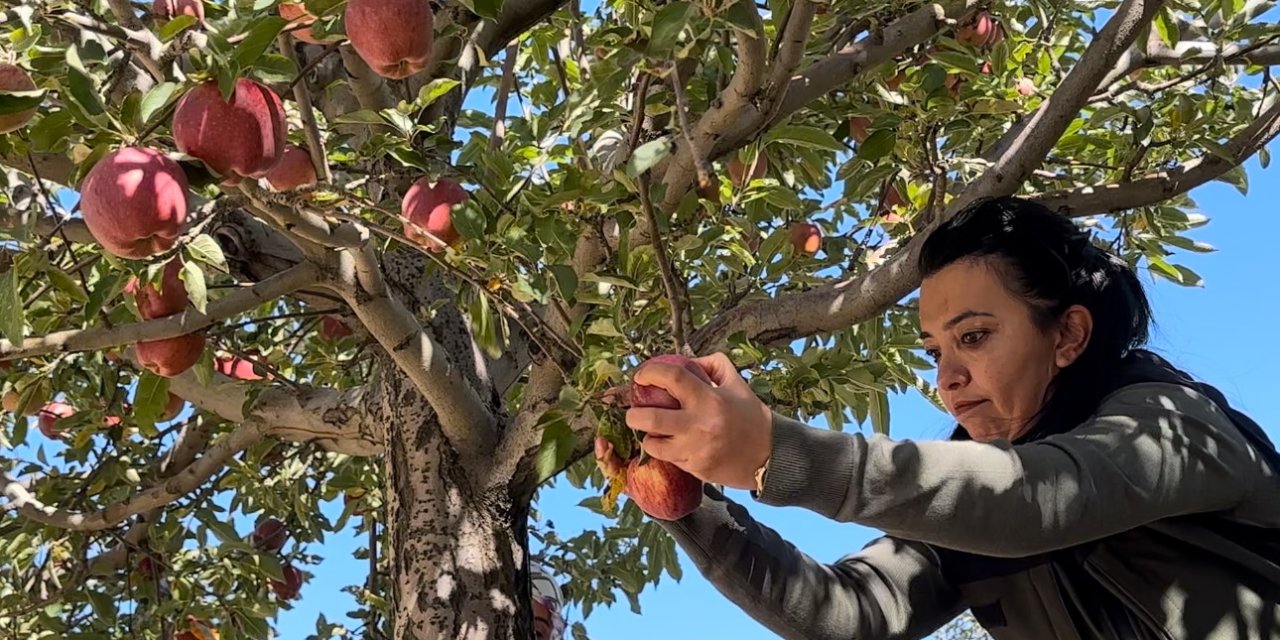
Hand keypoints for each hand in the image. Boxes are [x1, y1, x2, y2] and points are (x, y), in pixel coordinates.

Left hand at [624, 352, 772, 489]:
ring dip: (647, 438)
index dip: (651, 372)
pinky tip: (672, 445)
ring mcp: (696, 450)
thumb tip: (686, 361)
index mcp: (709, 398)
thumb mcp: (737, 384)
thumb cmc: (752, 417)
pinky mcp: (697, 469)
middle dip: (633, 414)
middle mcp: (700, 424)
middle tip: (632, 412)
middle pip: (650, 418)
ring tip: (651, 432)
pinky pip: (670, 459)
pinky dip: (666, 452)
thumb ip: (713, 365)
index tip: (641, 376)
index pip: (673, 378)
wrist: (771, 455)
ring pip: (654, 444)